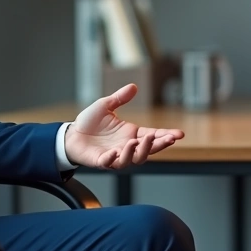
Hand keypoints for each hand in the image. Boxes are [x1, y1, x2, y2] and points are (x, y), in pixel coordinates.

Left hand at [64, 83, 184, 169]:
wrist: (71, 134)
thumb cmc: (89, 122)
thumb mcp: (106, 106)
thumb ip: (120, 98)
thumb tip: (134, 86)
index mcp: (131, 134)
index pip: (153, 135)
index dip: (166, 135)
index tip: (179, 134)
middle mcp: (127, 146)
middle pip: (148, 150)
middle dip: (158, 145)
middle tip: (167, 139)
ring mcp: (115, 155)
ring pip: (132, 159)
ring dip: (137, 152)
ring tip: (136, 141)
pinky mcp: (102, 161)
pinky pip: (110, 163)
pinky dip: (113, 158)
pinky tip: (114, 152)